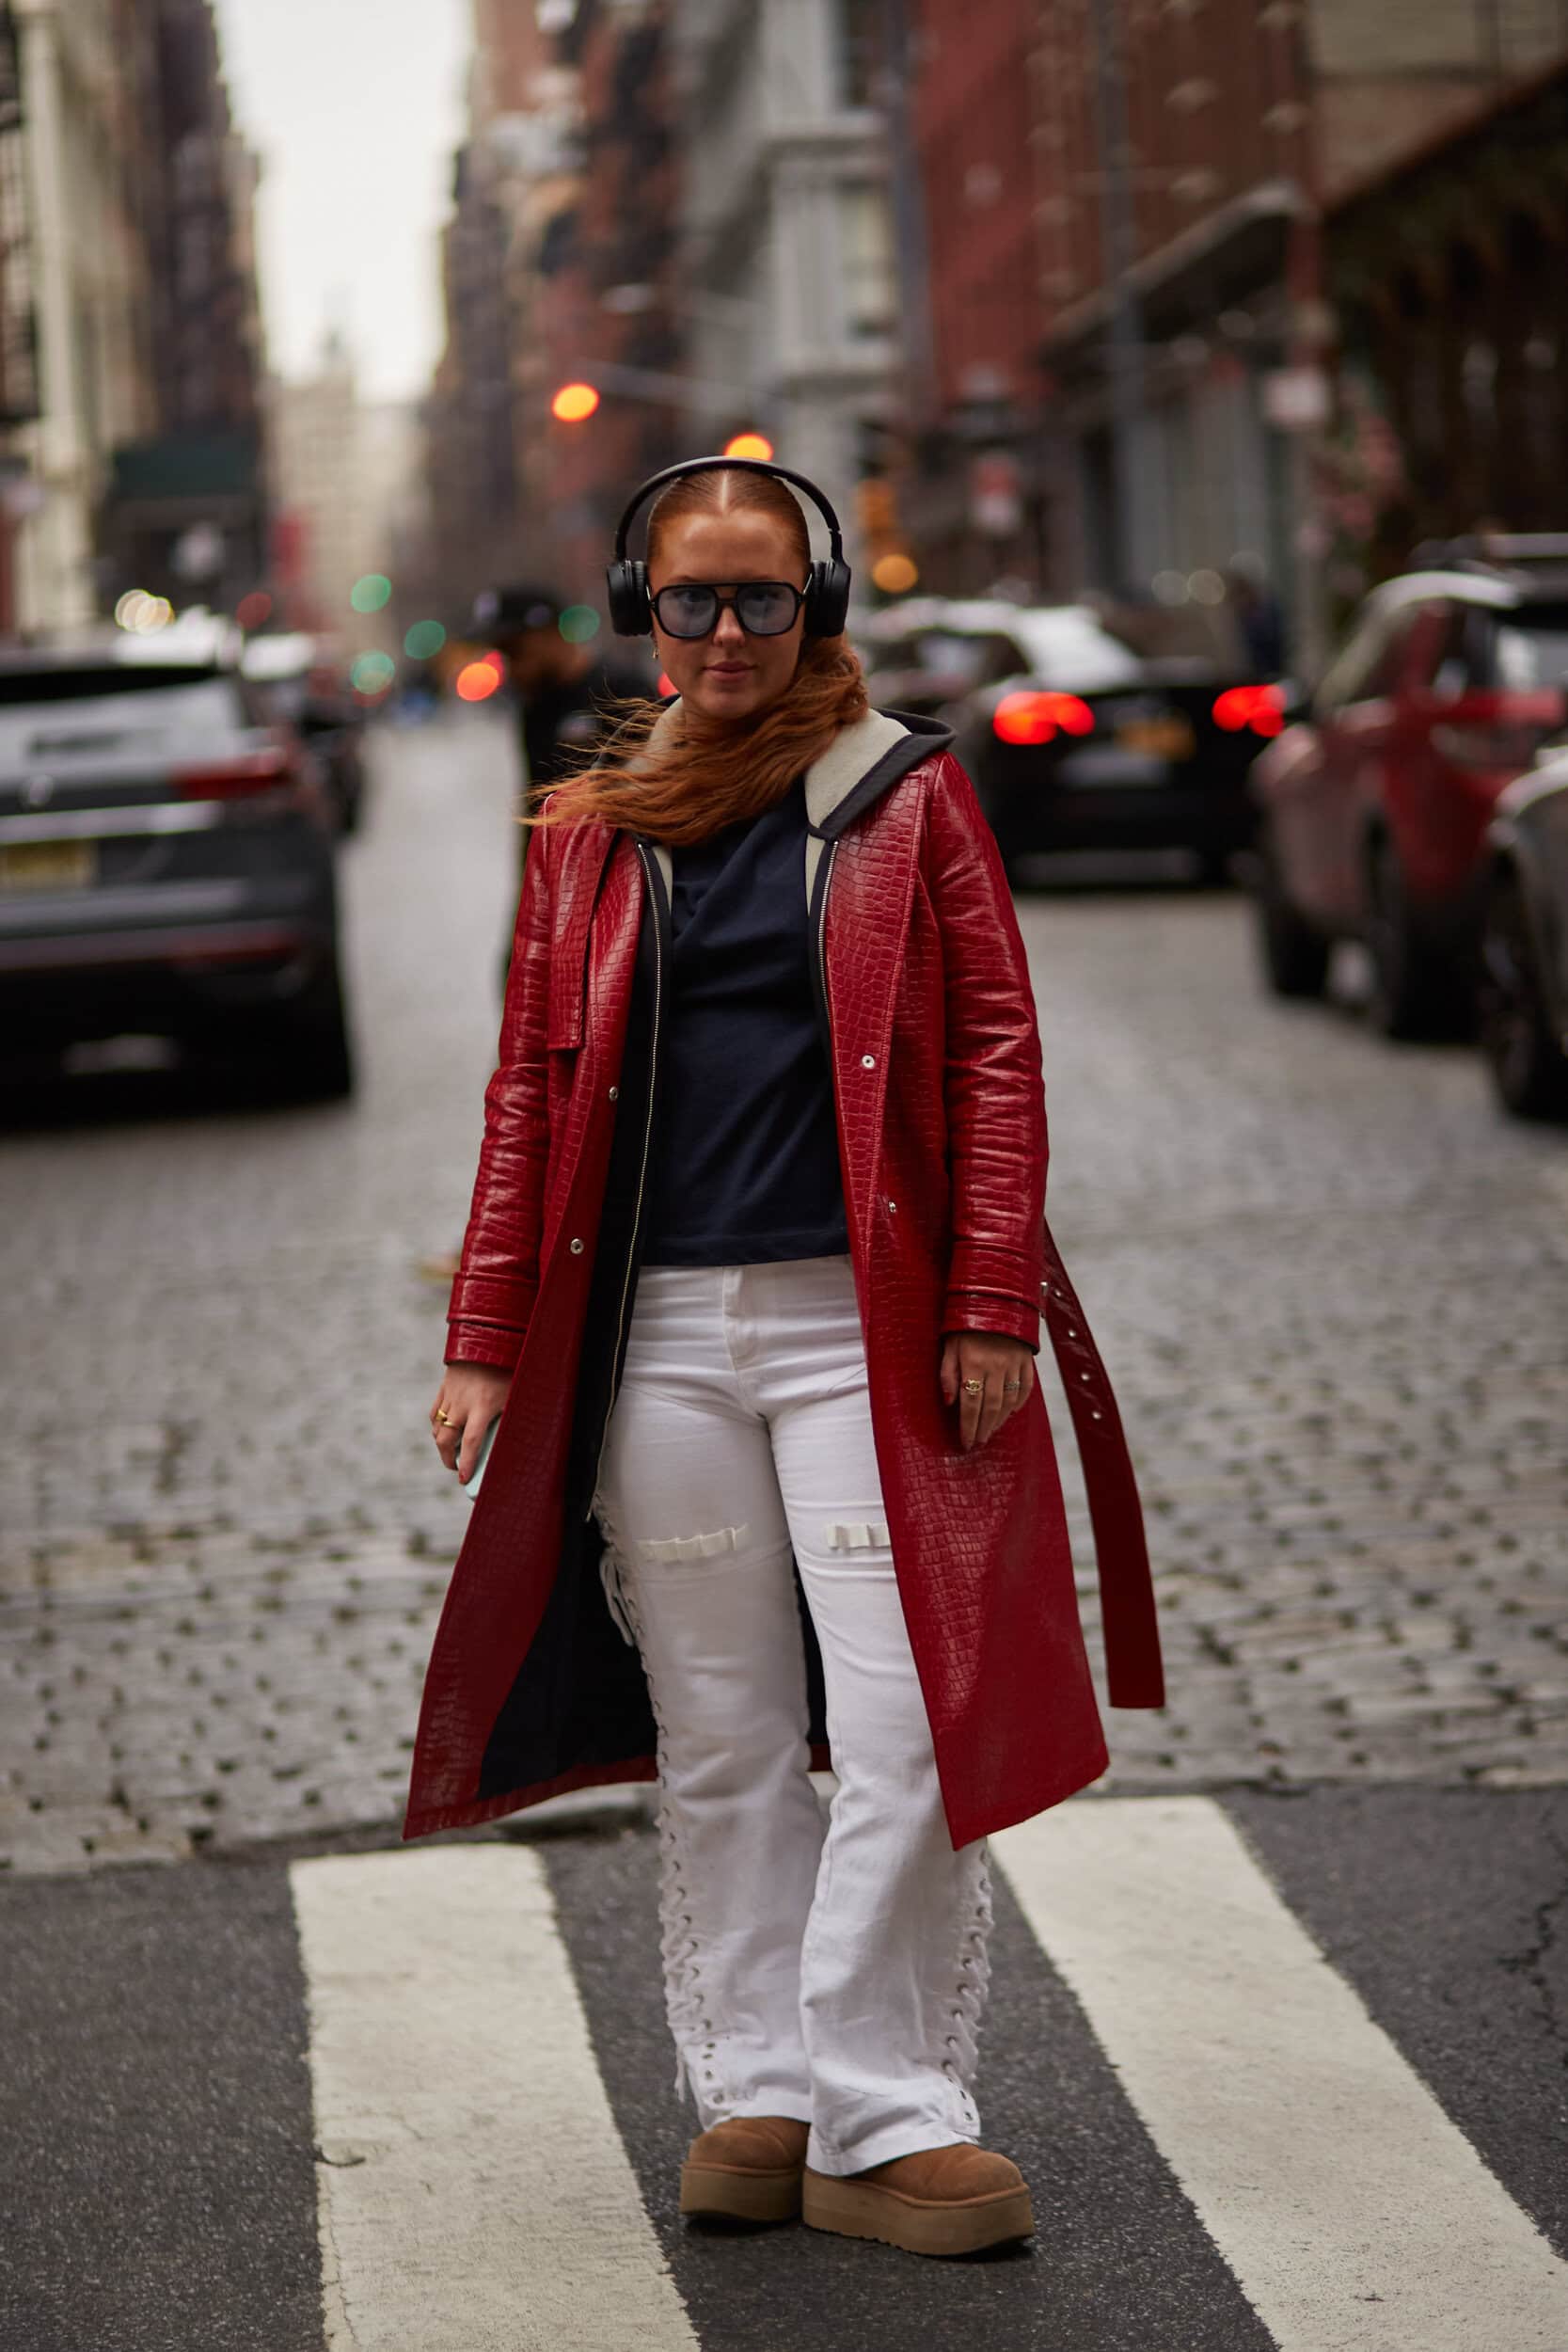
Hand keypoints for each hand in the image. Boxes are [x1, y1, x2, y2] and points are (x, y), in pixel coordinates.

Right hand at [429, 1362, 512, 1480]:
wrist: (486, 1339)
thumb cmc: (507, 1369)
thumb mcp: (515, 1394)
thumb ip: (511, 1415)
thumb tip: (519, 1438)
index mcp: (482, 1407)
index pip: (471, 1442)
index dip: (466, 1463)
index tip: (462, 1479)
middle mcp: (462, 1404)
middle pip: (446, 1439)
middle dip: (447, 1458)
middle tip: (455, 1467)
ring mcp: (450, 1396)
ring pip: (437, 1428)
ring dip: (442, 1443)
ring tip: (452, 1450)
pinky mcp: (443, 1388)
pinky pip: (434, 1413)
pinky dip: (437, 1425)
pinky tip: (444, 1430)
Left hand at [940, 1330, 1034, 1451]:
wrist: (996, 1298)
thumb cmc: (966, 1323)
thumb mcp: (949, 1345)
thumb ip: (947, 1374)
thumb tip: (949, 1402)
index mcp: (973, 1363)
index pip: (970, 1404)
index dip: (968, 1426)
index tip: (965, 1442)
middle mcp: (995, 1366)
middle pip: (990, 1407)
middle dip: (983, 1428)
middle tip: (977, 1442)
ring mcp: (1013, 1363)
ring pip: (1008, 1401)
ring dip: (999, 1421)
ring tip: (990, 1431)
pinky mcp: (1026, 1359)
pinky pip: (1026, 1387)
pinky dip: (1019, 1403)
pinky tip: (1010, 1413)